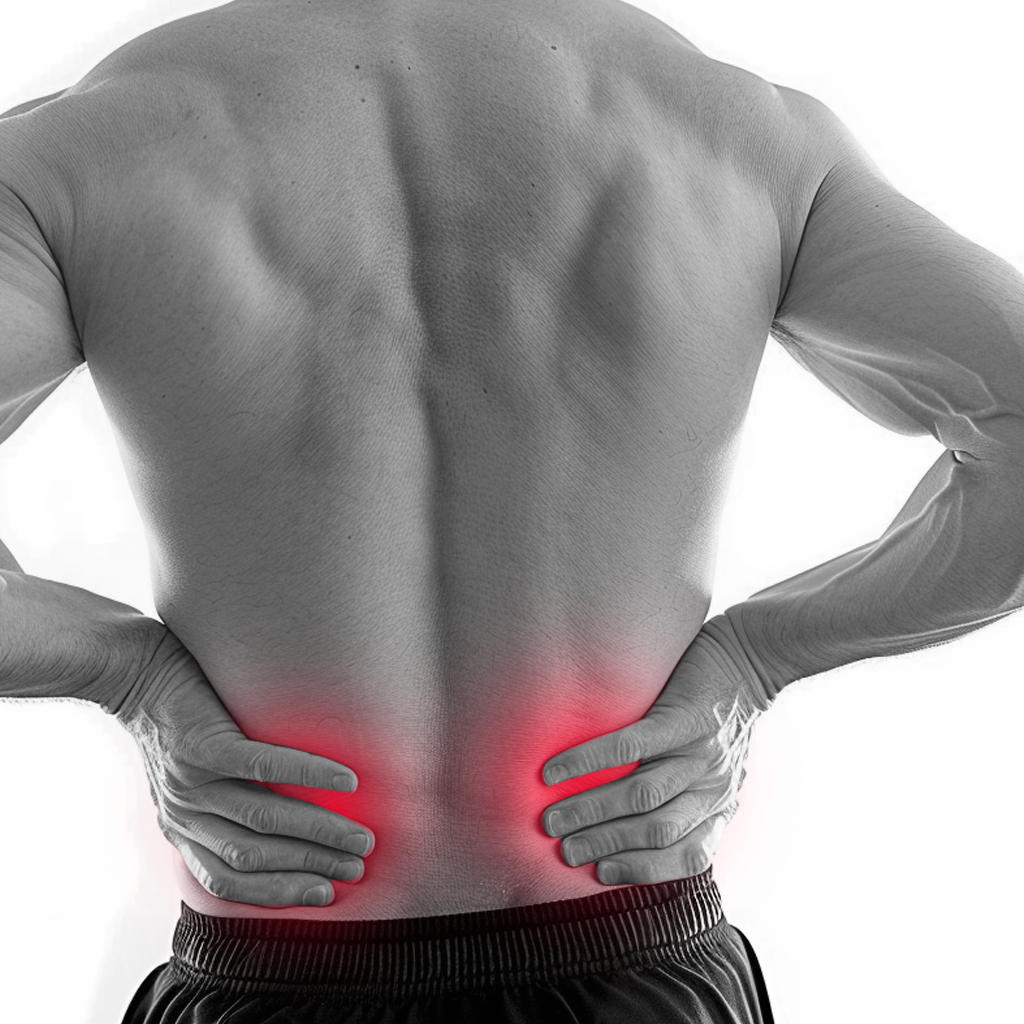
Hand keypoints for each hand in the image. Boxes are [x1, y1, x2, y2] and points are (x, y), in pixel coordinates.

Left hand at [113, 626, 373, 906]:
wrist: (134, 670)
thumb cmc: (175, 717)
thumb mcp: (187, 776)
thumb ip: (222, 804)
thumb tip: (286, 821)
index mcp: (182, 828)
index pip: (229, 882)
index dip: (278, 892)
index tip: (324, 894)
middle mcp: (184, 812)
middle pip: (253, 856)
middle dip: (310, 867)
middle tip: (356, 866)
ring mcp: (192, 780)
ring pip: (263, 818)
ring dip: (318, 832)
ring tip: (358, 835)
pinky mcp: (204, 744)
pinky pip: (263, 766)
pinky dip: (308, 774)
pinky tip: (344, 780)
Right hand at [540, 615, 772, 884]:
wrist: (753, 656)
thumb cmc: (724, 712)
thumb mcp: (721, 766)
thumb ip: (690, 795)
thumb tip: (631, 822)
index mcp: (721, 804)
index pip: (687, 855)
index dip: (642, 869)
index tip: (599, 874)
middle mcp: (714, 785)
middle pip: (656, 830)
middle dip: (605, 845)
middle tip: (563, 850)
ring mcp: (700, 752)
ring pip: (642, 795)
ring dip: (592, 812)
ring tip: (553, 819)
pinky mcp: (683, 717)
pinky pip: (630, 747)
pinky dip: (589, 761)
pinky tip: (556, 769)